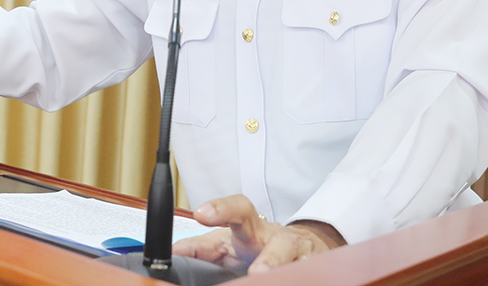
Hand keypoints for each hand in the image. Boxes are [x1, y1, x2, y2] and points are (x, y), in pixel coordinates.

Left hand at [171, 195, 344, 273]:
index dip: (220, 208)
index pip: (237, 209)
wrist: (300, 245)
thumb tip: (173, 252)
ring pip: (292, 257)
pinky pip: (309, 271)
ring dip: (280, 266)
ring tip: (266, 275)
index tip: (202, 213)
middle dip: (268, 254)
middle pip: (276, 240)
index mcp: (249, 227)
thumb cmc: (256, 245)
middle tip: (256, 270)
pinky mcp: (314, 263)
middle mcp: (275, 236)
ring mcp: (297, 251)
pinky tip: (296, 278)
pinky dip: (301, 275)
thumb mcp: (226, 244)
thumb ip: (200, 248)